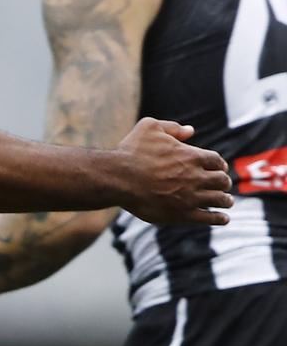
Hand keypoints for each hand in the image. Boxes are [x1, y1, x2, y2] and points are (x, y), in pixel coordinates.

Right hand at [116, 117, 232, 224]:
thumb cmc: (131, 152)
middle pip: (222, 181)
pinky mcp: (183, 214)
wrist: (119, 178)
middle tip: (223, 185)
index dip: (219, 165)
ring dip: (226, 200)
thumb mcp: (149, 127)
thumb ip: (172, 127)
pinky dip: (219, 218)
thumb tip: (190, 130)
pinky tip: (223, 218)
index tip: (219, 169)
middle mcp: (196, 176)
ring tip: (227, 202)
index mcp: (192, 155)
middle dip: (224, 182)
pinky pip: (210, 218)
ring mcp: (191, 197)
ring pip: (220, 199)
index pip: (217, 161)